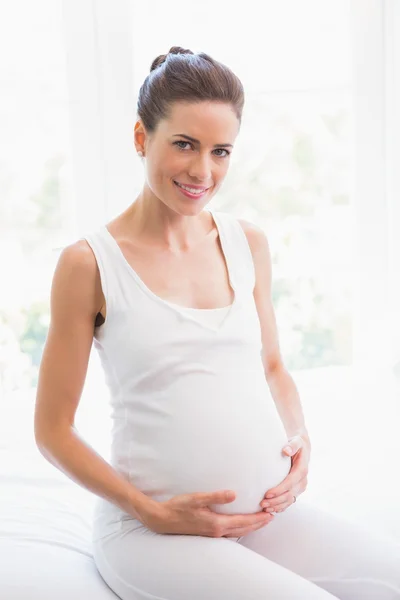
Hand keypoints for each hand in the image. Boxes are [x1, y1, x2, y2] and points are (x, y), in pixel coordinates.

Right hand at [142, 489, 274, 537]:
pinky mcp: (207, 534)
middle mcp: (216, 532)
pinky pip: (229, 533)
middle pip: (243, 530)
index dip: (258, 518)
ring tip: (260, 521)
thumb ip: (216, 496)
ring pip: (237, 533)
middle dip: (258, 524)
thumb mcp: (197, 498)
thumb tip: (234, 494)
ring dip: (250, 527)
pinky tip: (239, 524)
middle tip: (271, 518)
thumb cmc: (179, 507)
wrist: (163, 520)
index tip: (270, 514)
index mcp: (216, 523)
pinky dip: (239, 529)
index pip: (243, 522)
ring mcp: (212, 535)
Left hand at [260, 434, 309, 513]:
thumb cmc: (296, 444)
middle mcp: (302, 481)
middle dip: (276, 501)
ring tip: (264, 508)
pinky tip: (271, 510)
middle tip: (262, 504)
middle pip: (289, 495)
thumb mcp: (296, 441)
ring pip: (289, 501)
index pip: (290, 482)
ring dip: (277, 506)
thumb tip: (286, 450)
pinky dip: (280, 507)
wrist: (302, 449)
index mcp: (302, 470)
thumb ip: (292, 445)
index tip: (268, 494)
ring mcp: (300, 487)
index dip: (280, 489)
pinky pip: (288, 502)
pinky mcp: (296, 491)